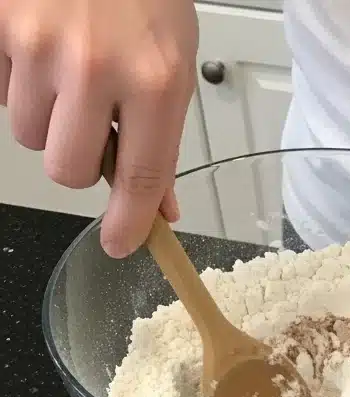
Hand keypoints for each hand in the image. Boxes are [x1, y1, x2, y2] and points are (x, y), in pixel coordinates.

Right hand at [0, 0, 197, 256]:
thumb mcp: (174, 62)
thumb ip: (163, 137)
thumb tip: (159, 205)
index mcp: (153, 81)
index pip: (139, 176)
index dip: (128, 221)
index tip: (121, 243)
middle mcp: (94, 66)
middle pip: (67, 168)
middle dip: (76, 159)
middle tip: (89, 125)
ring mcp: (36, 42)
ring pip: (28, 133)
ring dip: (45, 117)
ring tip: (66, 71)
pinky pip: (0, 91)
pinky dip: (18, 81)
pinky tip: (40, 47)